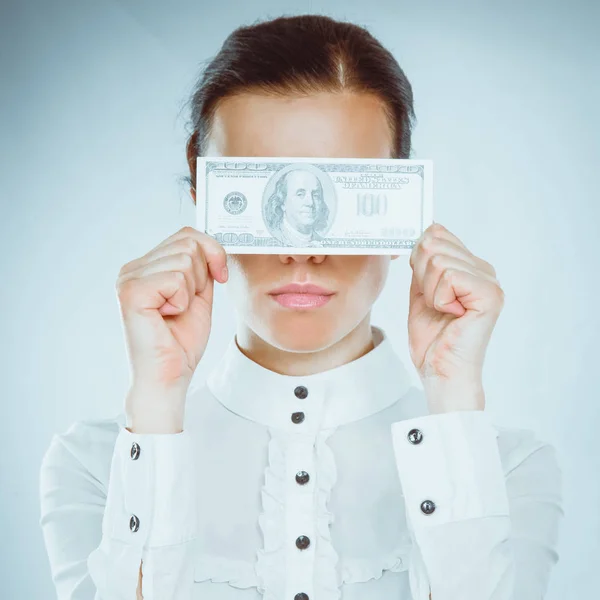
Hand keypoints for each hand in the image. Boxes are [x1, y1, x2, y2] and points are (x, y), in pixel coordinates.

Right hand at [116, 226, 227, 431]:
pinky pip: (176, 278)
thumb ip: (202, 267)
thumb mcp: (198, 294)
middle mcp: (132, 269)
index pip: (186, 235)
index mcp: (146, 267)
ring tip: (174, 312)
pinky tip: (167, 317)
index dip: (212, 252)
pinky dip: (181, 300)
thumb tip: (212, 242)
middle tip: (185, 305)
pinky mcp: (131, 292)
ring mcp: (128, 278)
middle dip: (202, 276)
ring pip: (185, 259)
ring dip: (191, 291)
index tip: (220, 276)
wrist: (169, 376)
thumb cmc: (180, 342)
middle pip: (188, 243)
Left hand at [407, 223, 503, 412]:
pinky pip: (449, 276)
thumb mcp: (420, 291)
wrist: (440, 371)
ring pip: (437, 259)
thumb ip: (423, 263)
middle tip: (435, 303)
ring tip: (444, 311)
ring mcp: (489, 282)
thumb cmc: (432, 338)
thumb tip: (425, 232)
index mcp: (469, 266)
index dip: (418, 258)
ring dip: (430, 290)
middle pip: (433, 242)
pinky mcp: (489, 295)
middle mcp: (484, 270)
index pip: (436, 232)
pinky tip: (451, 314)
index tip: (424, 286)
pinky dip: (439, 298)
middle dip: (421, 275)